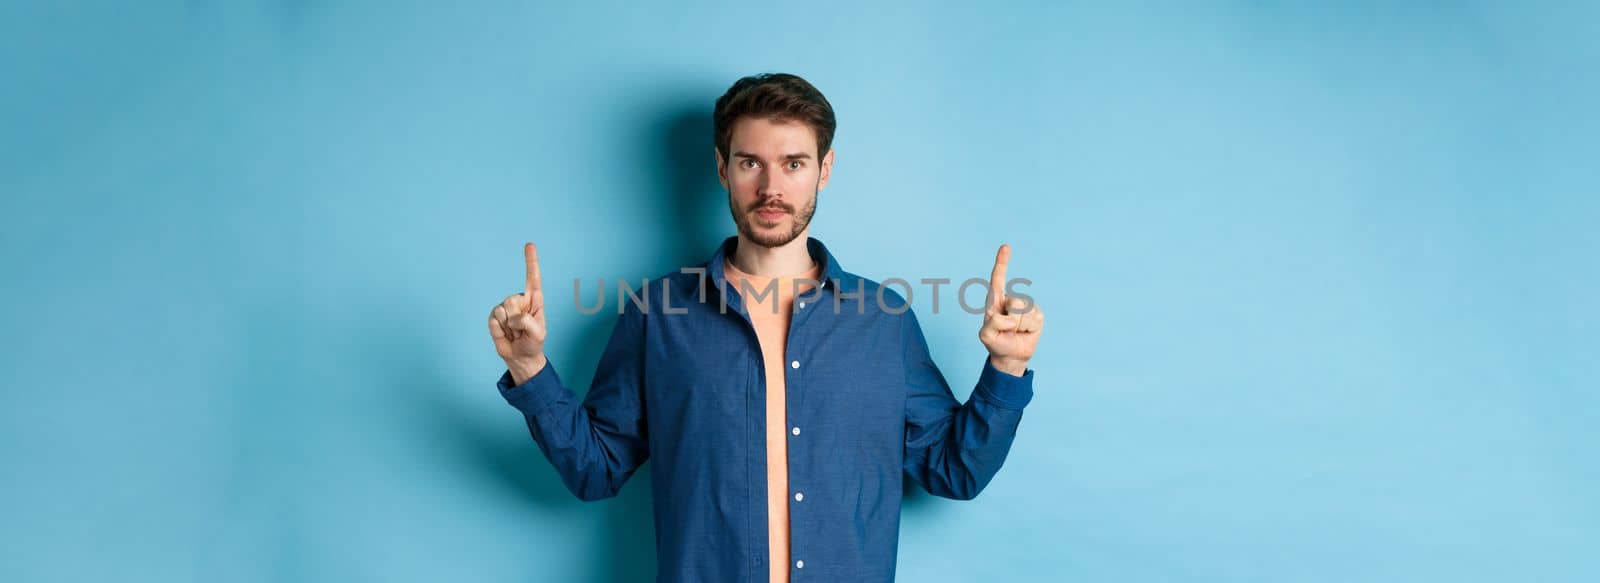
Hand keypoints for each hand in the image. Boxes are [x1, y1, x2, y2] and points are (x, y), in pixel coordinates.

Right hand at [489, 242, 548, 384]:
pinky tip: (505, 334)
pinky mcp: (494, 316)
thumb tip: (512, 316)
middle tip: (521, 331)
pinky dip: (500, 330)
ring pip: (503, 310)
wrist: (520, 356)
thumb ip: (528, 322)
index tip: (529, 245)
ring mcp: (506, 307)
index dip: (531, 261)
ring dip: (509, 327)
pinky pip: (494, 319)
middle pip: (513, 300)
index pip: (533, 278)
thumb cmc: (533, 342)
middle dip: (517, 319)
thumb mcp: (538, 334)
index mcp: (535, 299)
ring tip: (514, 333)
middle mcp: (520, 300)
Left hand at [978, 244, 1043, 375]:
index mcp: (995, 300)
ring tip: (1014, 332)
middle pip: (1014, 302)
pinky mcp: (1037, 315)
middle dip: (1009, 320)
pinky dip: (1028, 330)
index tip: (1006, 247)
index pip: (998, 278)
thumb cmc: (996, 342)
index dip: (1002, 262)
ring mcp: (1025, 307)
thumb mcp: (986, 335)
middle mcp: (1011, 300)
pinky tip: (1025, 332)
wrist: (1012, 356)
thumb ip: (992, 324)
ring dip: (1018, 327)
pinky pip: (1034, 320)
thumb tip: (1010, 317)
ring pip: (1024, 313)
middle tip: (1006, 330)